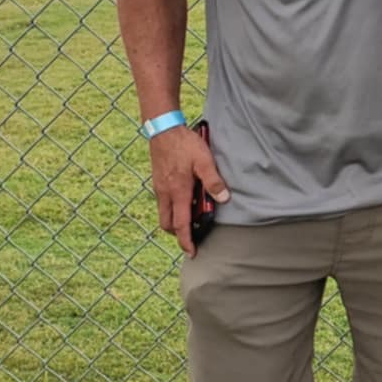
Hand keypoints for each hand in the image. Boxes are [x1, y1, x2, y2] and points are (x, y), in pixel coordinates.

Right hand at [148, 124, 229, 257]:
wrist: (163, 129)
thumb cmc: (184, 144)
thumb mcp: (204, 161)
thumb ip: (214, 181)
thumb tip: (224, 199)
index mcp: (178, 192)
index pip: (181, 224)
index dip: (186, 241)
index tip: (191, 252)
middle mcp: (165, 193)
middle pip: (167, 224)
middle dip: (178, 233)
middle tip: (191, 236)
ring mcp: (159, 187)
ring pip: (163, 213)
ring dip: (174, 220)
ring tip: (189, 217)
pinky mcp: (157, 181)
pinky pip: (163, 202)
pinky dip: (171, 208)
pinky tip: (183, 198)